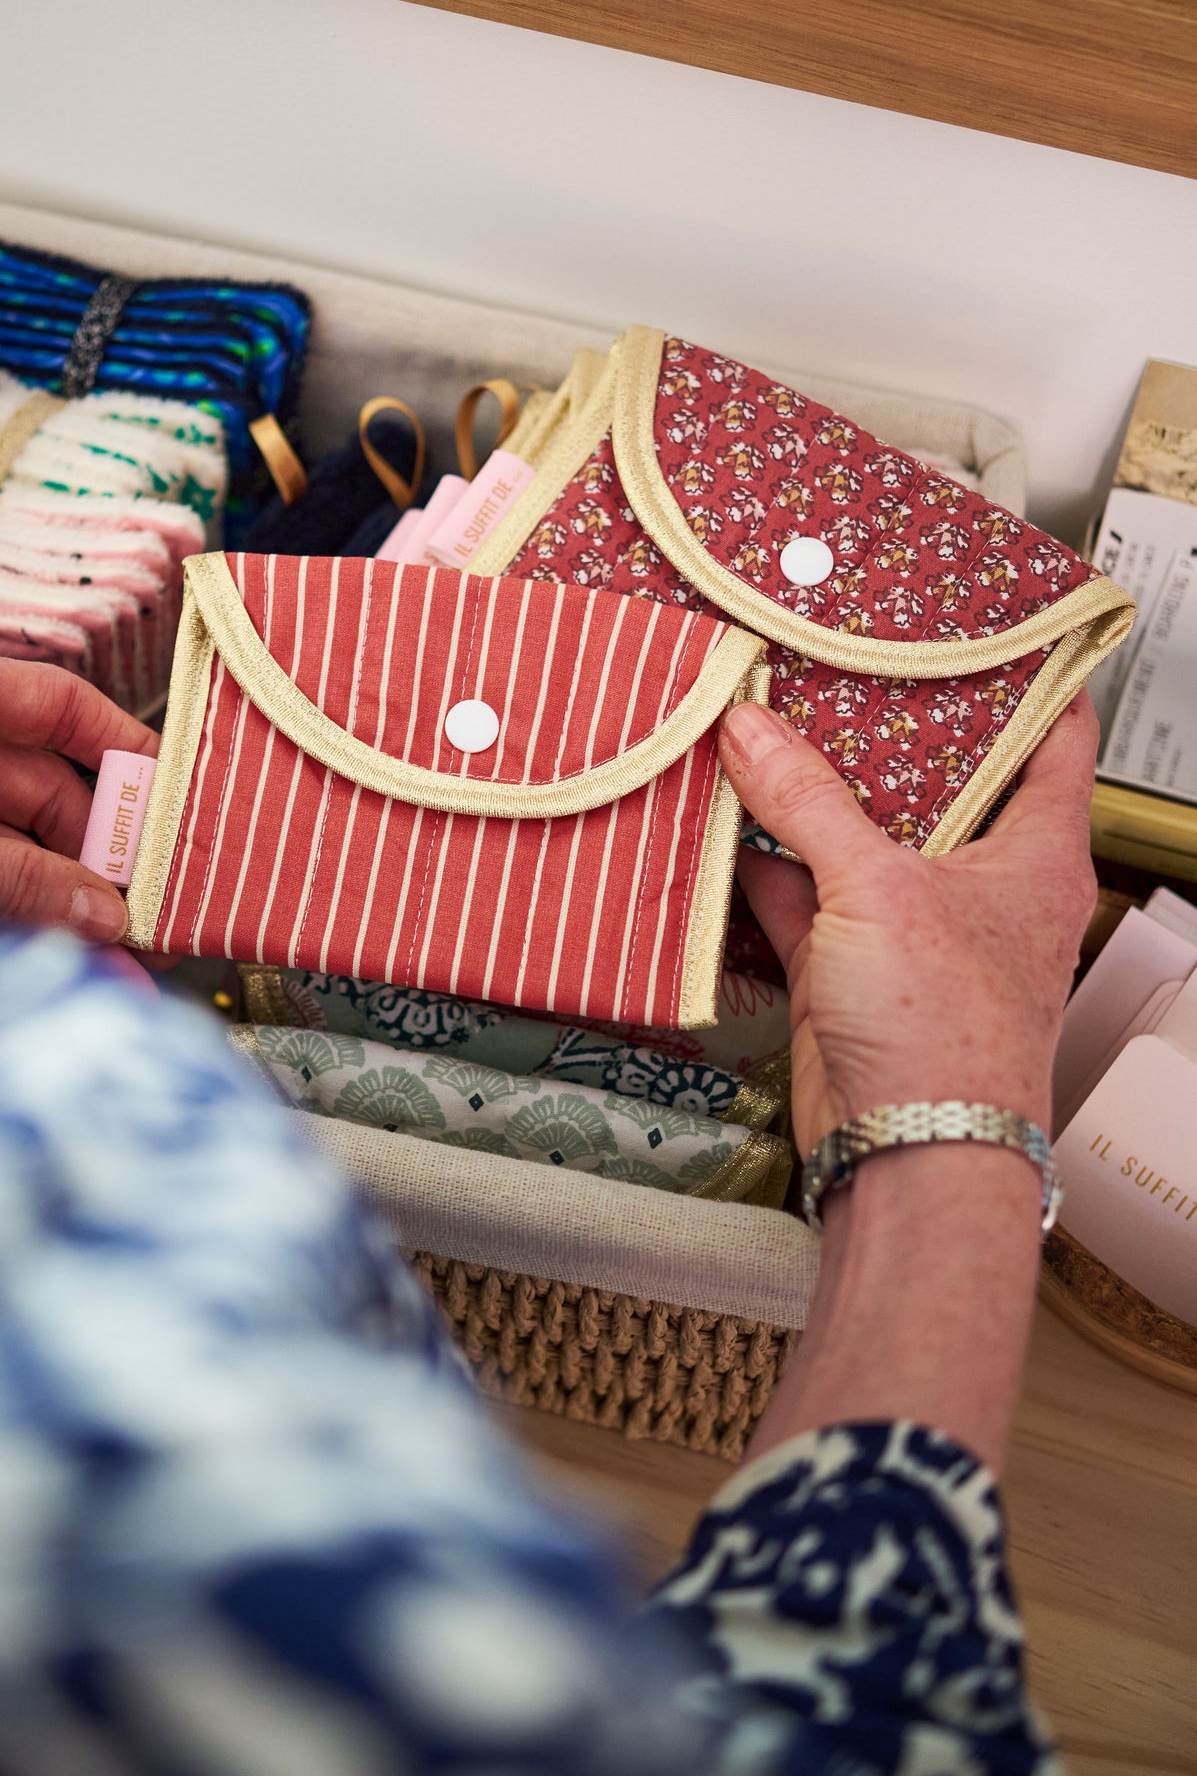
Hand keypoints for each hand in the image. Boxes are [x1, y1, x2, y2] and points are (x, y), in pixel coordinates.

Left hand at [0, 641, 157, 942]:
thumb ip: (10, 886)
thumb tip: (106, 919)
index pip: (51, 703)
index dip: (119, 748)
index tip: (176, 801)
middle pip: (41, 787)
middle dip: (97, 850)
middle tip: (156, 903)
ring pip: (10, 851)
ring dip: (63, 904)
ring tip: (122, 957)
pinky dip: (14, 930)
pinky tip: (63, 967)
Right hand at [719, 695, 1097, 1155]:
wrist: (908, 1156)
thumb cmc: (949, 1040)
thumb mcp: (879, 891)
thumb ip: (809, 802)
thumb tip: (755, 728)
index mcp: (1034, 853)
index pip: (1054, 735)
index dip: (1025, 671)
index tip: (981, 619)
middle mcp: (979, 882)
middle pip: (938, 776)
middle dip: (884, 720)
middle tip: (837, 653)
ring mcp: (911, 922)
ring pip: (857, 831)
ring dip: (809, 788)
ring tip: (762, 716)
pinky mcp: (852, 964)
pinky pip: (800, 890)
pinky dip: (761, 857)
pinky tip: (720, 812)